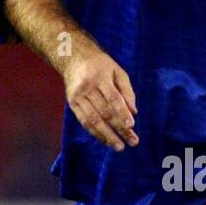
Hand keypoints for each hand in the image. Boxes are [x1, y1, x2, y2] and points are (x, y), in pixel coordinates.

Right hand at [62, 35, 137, 150]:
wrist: (73, 57)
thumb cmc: (101, 65)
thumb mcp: (118, 71)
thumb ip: (127, 91)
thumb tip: (134, 112)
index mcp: (100, 77)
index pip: (113, 98)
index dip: (122, 113)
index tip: (131, 126)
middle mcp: (87, 87)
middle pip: (104, 112)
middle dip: (118, 129)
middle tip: (132, 142)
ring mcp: (78, 96)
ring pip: (93, 120)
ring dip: (107, 136)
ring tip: (119, 147)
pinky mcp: (72, 103)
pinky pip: (84, 121)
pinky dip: (95, 133)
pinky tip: (105, 140)